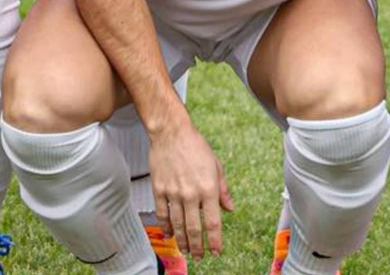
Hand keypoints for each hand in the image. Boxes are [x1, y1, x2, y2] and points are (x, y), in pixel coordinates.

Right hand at [145, 112, 234, 257]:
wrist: (171, 132)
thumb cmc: (195, 147)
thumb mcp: (216, 166)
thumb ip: (223, 190)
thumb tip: (230, 209)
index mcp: (209, 188)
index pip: (213, 222)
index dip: (215, 241)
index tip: (216, 252)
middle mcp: (191, 194)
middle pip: (194, 228)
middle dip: (197, 246)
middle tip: (199, 256)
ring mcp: (173, 193)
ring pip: (178, 225)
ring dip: (182, 241)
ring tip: (186, 250)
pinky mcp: (159, 189)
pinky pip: (162, 214)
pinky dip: (165, 226)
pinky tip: (169, 234)